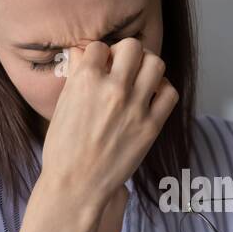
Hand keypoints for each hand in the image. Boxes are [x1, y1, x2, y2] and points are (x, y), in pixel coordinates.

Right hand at [41, 39, 176, 203]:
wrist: (76, 184)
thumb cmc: (64, 148)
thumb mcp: (62, 105)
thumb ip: (76, 76)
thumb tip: (84, 52)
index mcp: (85, 80)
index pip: (99, 46)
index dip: (100, 54)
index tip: (101, 65)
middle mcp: (113, 88)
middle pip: (133, 46)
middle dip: (127, 53)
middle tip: (124, 67)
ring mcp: (135, 107)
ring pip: (155, 63)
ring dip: (148, 67)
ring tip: (140, 79)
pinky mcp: (152, 126)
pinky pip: (170, 93)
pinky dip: (163, 91)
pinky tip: (152, 98)